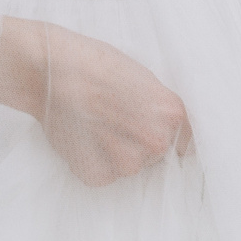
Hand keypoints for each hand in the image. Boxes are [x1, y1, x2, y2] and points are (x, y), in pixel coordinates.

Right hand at [21, 23, 191, 185]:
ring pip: (130, 166)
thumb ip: (161, 108)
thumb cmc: (97, 65)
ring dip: (116, 153)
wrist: (52, 69)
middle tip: (116, 119)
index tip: (157, 134)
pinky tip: (84, 136)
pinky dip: (94, 161)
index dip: (172, 138)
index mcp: (173, 114)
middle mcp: (156, 142)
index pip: (188, 143)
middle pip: (157, 155)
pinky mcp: (97, 175)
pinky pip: (105, 175)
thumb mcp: (144, 79)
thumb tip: (170, 127)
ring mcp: (126, 162)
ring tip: (96, 124)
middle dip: (141, 142)